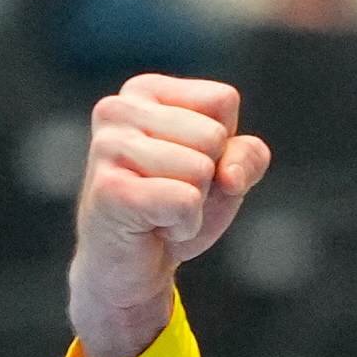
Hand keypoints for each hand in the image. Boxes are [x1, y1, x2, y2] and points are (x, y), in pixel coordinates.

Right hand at [69, 75, 271, 356]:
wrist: (134, 265)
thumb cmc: (177, 208)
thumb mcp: (227, 174)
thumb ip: (248, 155)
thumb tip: (228, 172)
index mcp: (145, 91)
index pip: (223, 100)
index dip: (223, 144)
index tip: (189, 167)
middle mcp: (118, 109)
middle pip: (214, 136)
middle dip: (208, 178)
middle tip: (172, 195)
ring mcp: (107, 148)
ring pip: (201, 169)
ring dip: (193, 204)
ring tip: (160, 211)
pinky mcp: (108, 190)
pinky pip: (184, 201)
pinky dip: (183, 226)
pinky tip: (153, 227)